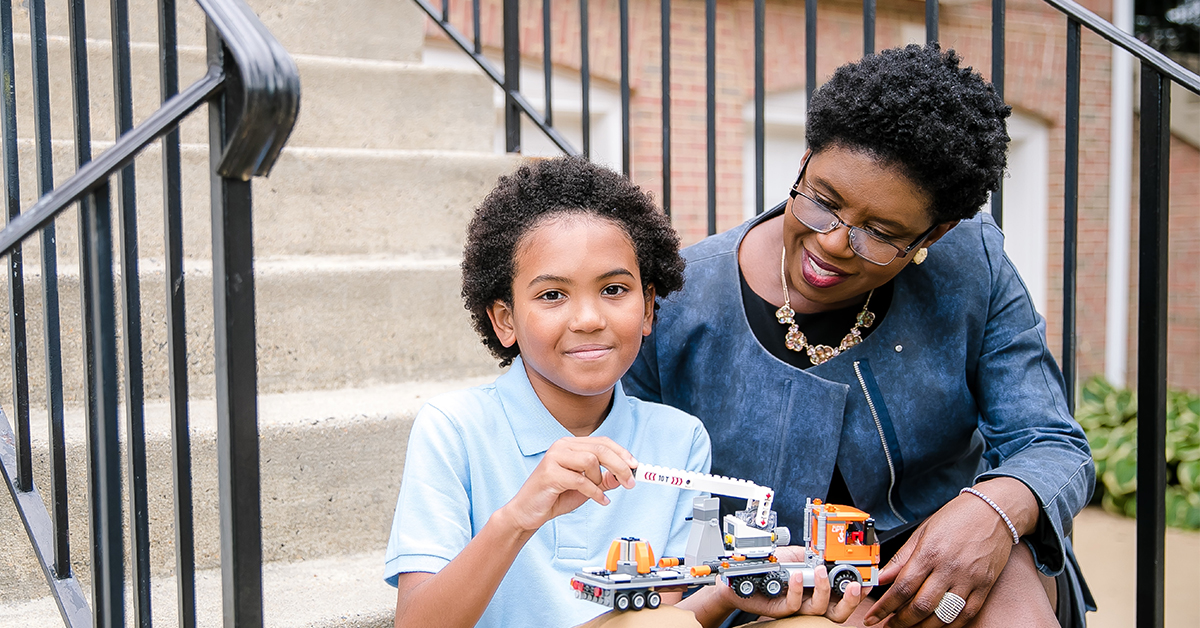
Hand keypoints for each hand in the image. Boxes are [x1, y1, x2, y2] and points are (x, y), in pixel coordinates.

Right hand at [498, 436, 636, 533]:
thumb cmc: (554, 497)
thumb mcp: (586, 488)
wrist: (527, 512)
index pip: (602, 442)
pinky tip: (600, 501)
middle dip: (620, 466)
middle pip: (600, 448)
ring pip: (591, 460)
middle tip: (630, 482)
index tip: (635, 466)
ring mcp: (554, 457)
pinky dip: (595, 492)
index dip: (622, 453)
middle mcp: (562, 446)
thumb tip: (623, 475)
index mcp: (570, 445)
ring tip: (599, 493)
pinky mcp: (549, 473)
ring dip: (600, 480)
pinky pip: (580, 480)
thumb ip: (603, 480)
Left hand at [717, 565, 868, 622]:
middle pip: (838, 612)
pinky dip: (797, 590)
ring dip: (823, 590)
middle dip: (850, 600)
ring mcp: (796, 606)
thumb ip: (817, 556)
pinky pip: (793, 605)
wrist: (744, 572)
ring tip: (821, 572)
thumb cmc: (771, 564)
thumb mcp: (799, 554)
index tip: (867, 581)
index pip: (843, 595)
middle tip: (854, 586)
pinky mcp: (779, 609)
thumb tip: (833, 551)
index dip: (857, 592)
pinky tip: (797, 576)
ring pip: (818, 609)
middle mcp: (810, 600)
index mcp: (819, 589)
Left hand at [863, 494, 1016, 627]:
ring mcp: (969, 579)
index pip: (902, 587)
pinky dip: (951, 625)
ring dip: (923, 627)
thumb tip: (881, 577)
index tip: (874, 617)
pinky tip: (937, 625)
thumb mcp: (922, 532)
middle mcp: (949, 568)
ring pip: (943, 614)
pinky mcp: (985, 586)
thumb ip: (901, 558)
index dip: (885, 607)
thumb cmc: (957, 517)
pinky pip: (967, 613)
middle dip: (901, 622)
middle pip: (921, 606)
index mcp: (929, 553)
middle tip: (889, 626)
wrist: (994, 510)